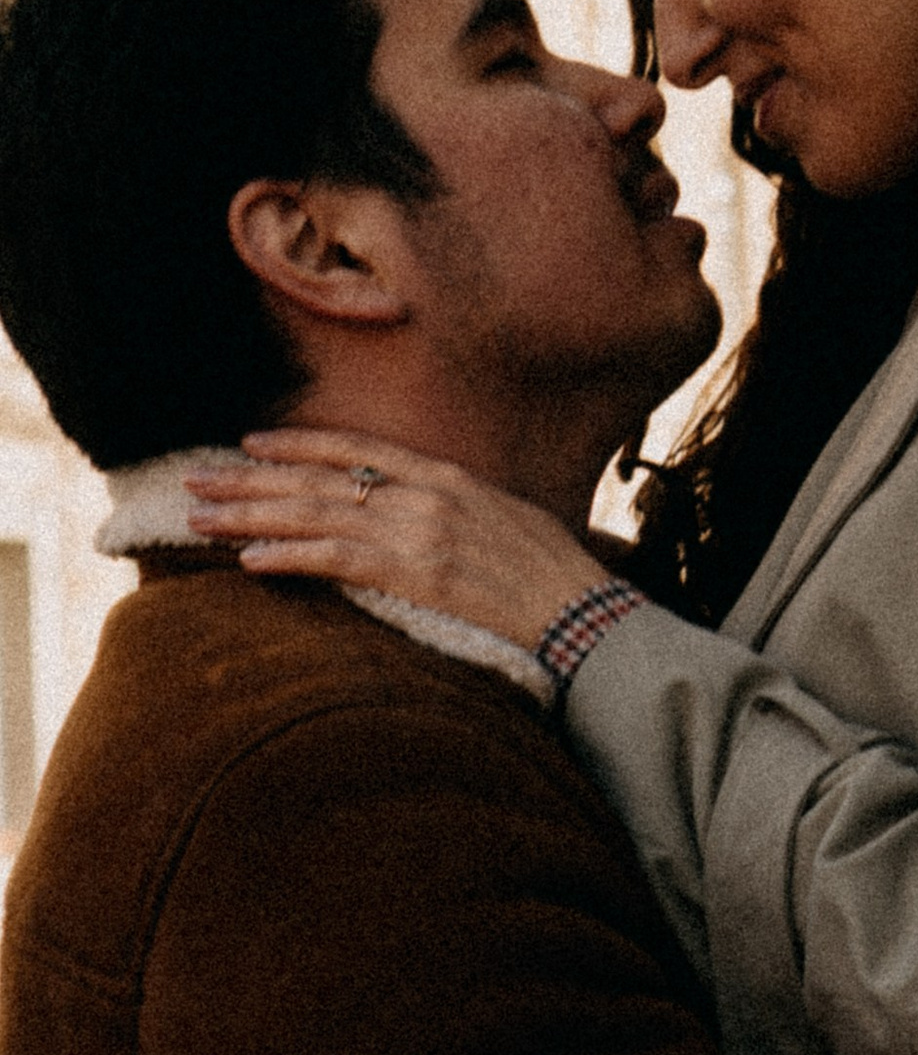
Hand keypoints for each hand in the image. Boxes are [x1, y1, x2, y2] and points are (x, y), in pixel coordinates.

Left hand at [185, 432, 608, 651]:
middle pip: (322, 480)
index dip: (300, 445)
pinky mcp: (416, 574)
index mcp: (448, 477)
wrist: (582, 610)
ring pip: (317, 514)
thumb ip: (456, 510)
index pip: (359, 450)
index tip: (252, 444)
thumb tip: (421, 519)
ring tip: (200, 518)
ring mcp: (420, 531)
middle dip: (252, 480)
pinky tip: (249, 561)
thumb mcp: (504, 520)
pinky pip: (338, 560)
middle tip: (196, 479)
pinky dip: (290, 557)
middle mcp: (426, 494)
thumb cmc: (553, 573)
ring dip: (252, 516)